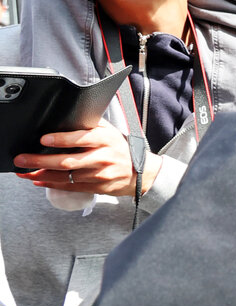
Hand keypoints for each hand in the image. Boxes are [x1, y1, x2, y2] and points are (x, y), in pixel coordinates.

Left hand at [14, 121, 148, 196]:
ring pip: (66, 177)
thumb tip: (65, 117)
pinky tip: (39, 181)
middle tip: (22, 159)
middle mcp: (103, 158)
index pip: (81, 139)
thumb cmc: (121, 149)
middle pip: (68, 161)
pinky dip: (52, 184)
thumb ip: (90, 124)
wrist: (142, 173)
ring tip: (25, 172)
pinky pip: (71, 187)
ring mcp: (100, 175)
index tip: (44, 139)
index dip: (61, 139)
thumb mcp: (110, 132)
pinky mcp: (97, 187)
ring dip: (42, 175)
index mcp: (106, 140)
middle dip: (41, 161)